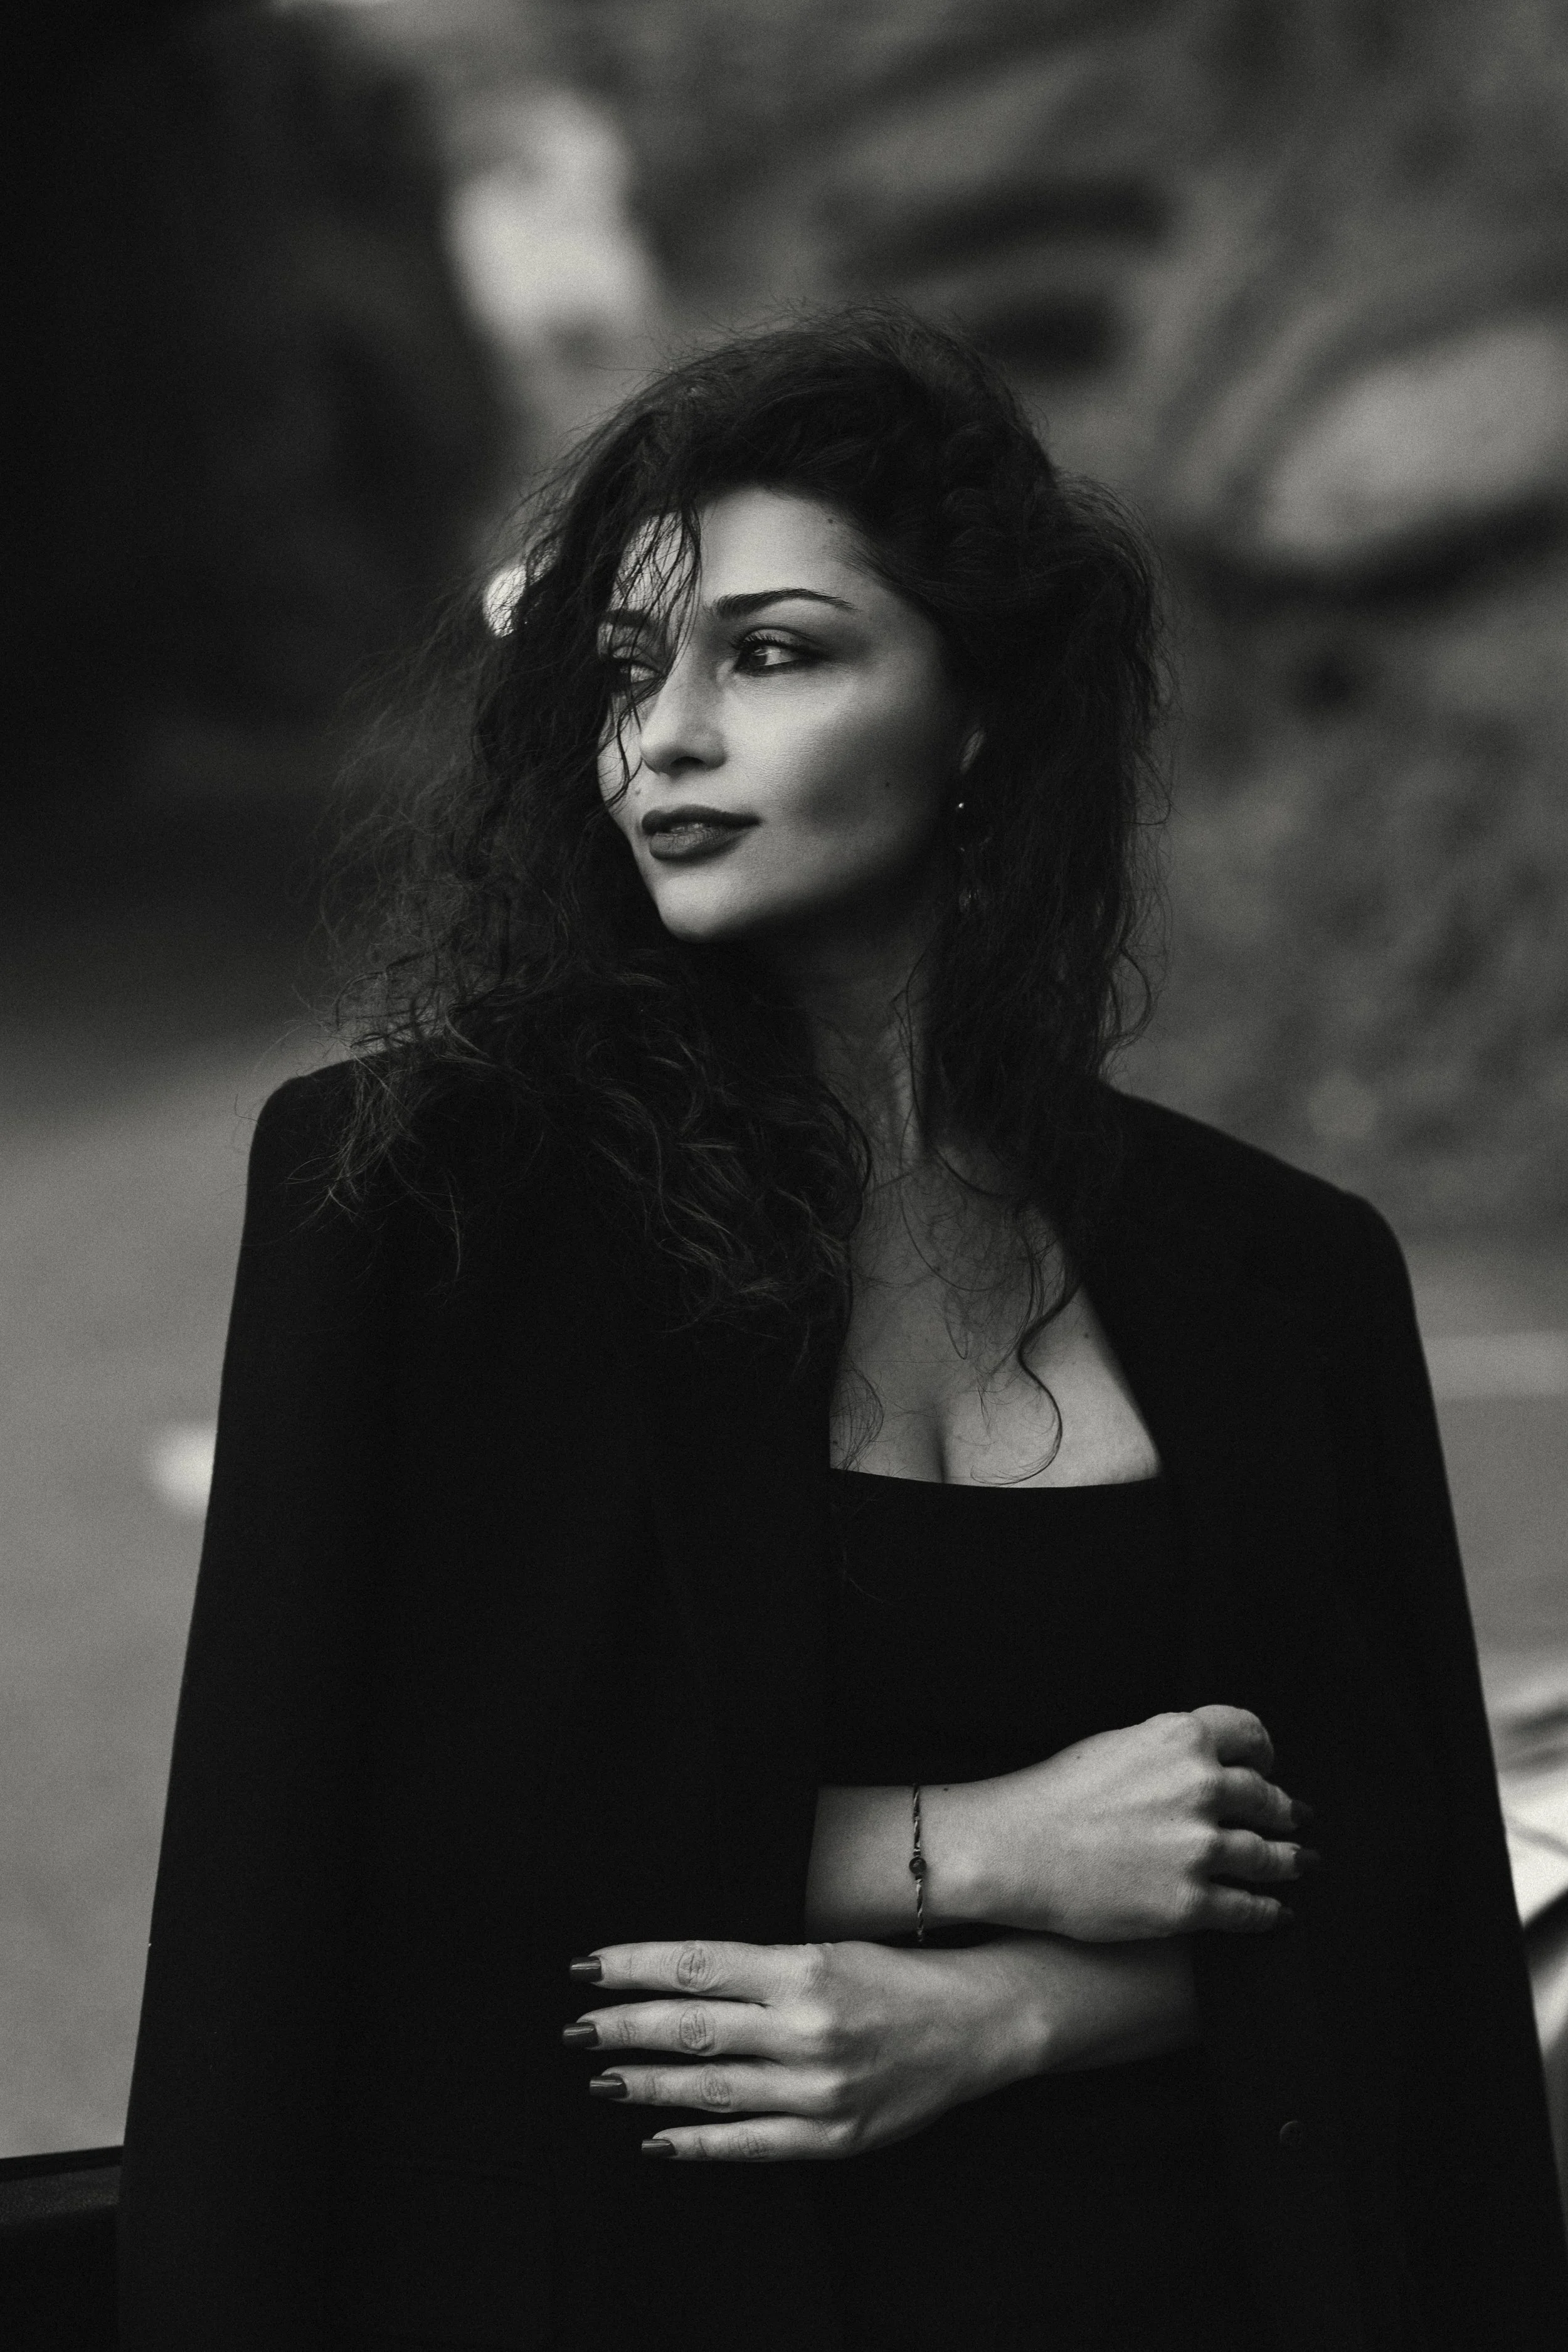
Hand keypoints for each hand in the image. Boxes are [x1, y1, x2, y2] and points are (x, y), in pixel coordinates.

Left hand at [564, 1935, 1044, 2161]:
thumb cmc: (895, 1977)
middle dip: (624, 2027)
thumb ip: (759, 1969)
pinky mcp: (833, 2135)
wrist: (976, 2024)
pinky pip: (750, 2143)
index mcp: (802, 1970)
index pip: (697, 1966)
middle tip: (574, 2028)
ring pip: (710, 2088)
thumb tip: (676, 1980)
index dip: (635, 1967)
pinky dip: (697, 2142)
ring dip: (646, 2084)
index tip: (587, 1968)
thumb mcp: (827, 1950)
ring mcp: (818, 2088)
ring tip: (600, 2077)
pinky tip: (654, 2139)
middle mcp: (806, 2028)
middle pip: (692, 2028)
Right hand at [935, 1704, 1312, 1940]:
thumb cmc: (1055, 1795)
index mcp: (1180, 1738)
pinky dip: (1270, 1912)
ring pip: (1270, 1856)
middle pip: (1268, 1798)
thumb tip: (1208, 1766)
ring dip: (1290, 1862)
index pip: (1251, 1736)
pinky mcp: (1191, 1902)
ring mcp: (1199, 1847)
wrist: (1016, 1848)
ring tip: (1299, 1865)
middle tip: (1295, 1820)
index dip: (1267, 1753)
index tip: (1270, 1766)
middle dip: (1286, 1812)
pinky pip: (1251, 1909)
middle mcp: (1200, 1787)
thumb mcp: (1117, 1745)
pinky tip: (1277, 1914)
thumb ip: (1170, 1752)